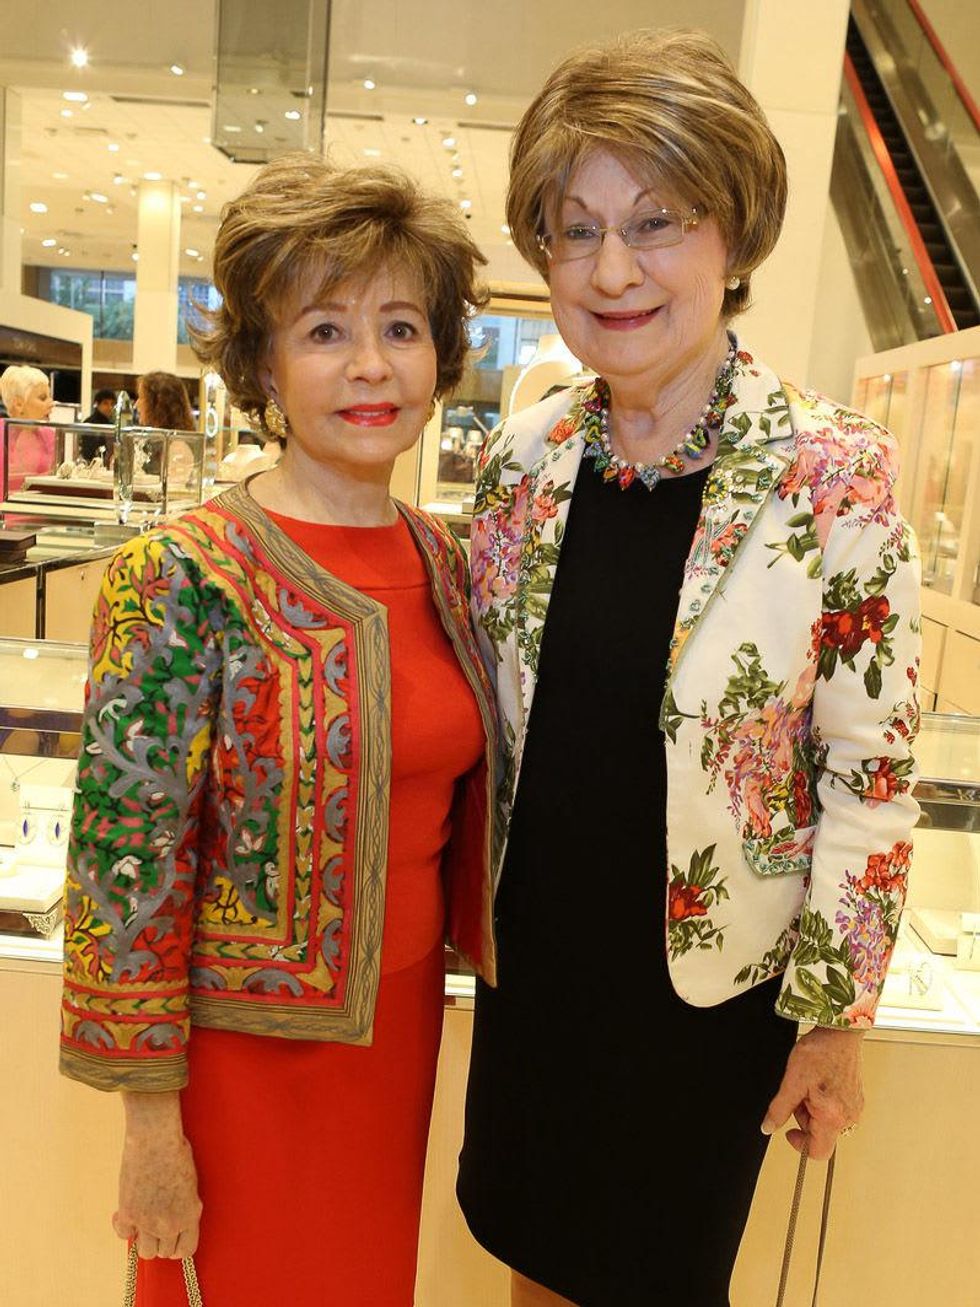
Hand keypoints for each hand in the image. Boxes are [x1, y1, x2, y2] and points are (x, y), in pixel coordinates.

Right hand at [113, 1091, 201, 1259]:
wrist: (155, 1138)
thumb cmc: (176, 1151)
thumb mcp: (190, 1182)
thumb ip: (184, 1204)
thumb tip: (176, 1216)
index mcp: (190, 1214)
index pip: (185, 1250)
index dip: (178, 1246)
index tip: (172, 1237)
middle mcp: (170, 1224)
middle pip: (163, 1252)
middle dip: (161, 1240)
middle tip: (156, 1221)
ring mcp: (148, 1222)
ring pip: (145, 1251)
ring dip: (144, 1238)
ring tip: (143, 1219)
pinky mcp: (128, 1214)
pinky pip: (124, 1234)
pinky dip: (124, 1226)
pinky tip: (126, 1212)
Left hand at [761, 1026, 864, 1160]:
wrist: (840, 1031)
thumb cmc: (820, 1051)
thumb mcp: (792, 1080)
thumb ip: (779, 1108)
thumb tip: (768, 1127)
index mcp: (833, 1117)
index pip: (818, 1152)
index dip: (799, 1145)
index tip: (789, 1131)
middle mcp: (849, 1116)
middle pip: (820, 1133)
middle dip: (804, 1116)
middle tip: (800, 1092)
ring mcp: (855, 1107)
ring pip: (827, 1121)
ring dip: (813, 1107)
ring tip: (810, 1083)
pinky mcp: (856, 1097)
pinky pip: (835, 1109)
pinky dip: (824, 1100)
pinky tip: (820, 1081)